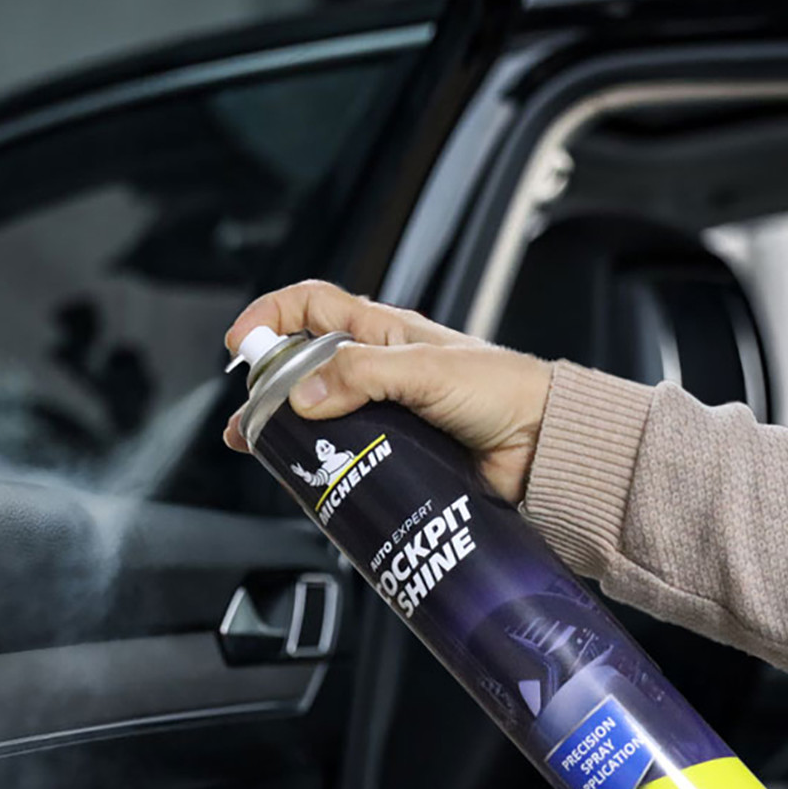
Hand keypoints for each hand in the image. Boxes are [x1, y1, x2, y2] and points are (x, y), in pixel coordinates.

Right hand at [223, 280, 552, 503]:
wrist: (546, 449)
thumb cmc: (506, 392)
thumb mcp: (427, 370)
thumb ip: (363, 375)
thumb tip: (303, 394)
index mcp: (384, 333)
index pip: (311, 306)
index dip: (270, 316)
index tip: (241, 344)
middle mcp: (379, 370)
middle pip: (304, 369)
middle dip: (267, 391)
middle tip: (247, 420)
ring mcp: (386, 415)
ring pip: (320, 419)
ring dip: (289, 436)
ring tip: (269, 456)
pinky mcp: (395, 457)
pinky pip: (347, 460)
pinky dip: (324, 470)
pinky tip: (314, 482)